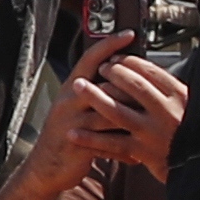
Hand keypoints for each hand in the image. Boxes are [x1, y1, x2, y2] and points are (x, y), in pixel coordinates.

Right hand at [23, 39, 185, 188]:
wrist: (46, 166)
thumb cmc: (69, 132)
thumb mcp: (78, 106)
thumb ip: (97, 91)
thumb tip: (125, 74)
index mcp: (72, 87)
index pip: (91, 58)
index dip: (110, 44)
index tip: (129, 33)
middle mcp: (70, 100)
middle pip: (105, 83)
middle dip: (130, 87)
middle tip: (152, 91)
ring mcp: (72, 121)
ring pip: (108, 111)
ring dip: (131, 117)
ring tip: (150, 121)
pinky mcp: (76, 142)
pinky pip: (106, 142)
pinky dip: (124, 149)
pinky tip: (137, 154)